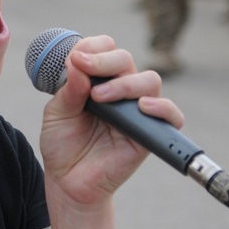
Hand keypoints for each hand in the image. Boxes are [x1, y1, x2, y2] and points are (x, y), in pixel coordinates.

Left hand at [38, 36, 184, 206]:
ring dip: (125, 83)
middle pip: (126, 59)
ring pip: (149, 80)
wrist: (67, 181)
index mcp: (98, 79)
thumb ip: (69, 89)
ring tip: (100, 97)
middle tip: (84, 72)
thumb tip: (77, 62)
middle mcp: (120, 90)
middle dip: (104, 61)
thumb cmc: (63, 145)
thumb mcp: (57, 114)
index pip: (105, 49)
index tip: (75, 58)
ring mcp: (136, 111)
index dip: (93, 47)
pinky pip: (172, 116)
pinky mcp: (148, 134)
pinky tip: (142, 107)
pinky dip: (162, 108)